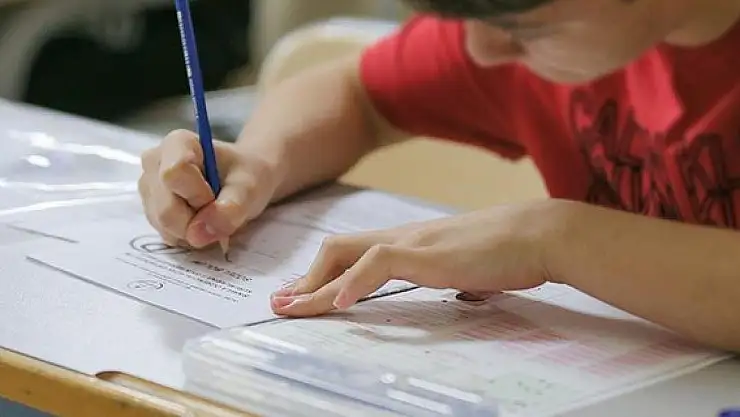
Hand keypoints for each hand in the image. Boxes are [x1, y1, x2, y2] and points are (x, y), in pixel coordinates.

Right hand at [138, 129, 278, 247]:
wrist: (242, 180)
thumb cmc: (247, 175)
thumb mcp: (250, 188)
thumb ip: (230, 209)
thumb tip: (198, 234)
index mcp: (176, 143)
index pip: (173, 175)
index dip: (197, 196)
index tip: (217, 197)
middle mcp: (154, 163)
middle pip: (165, 209)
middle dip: (197, 221)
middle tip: (219, 211)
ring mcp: (148, 187)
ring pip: (164, 226)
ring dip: (193, 230)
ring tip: (212, 213)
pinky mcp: (150, 209)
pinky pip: (166, 234)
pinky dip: (188, 235)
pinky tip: (201, 220)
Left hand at [270, 200, 566, 316]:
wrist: (539, 234)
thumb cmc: (509, 253)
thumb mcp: (471, 270)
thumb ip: (458, 279)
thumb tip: (464, 294)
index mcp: (410, 243)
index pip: (354, 252)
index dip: (324, 275)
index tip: (303, 296)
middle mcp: (403, 238)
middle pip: (337, 248)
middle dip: (306, 279)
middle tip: (282, 304)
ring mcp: (412, 243)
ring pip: (346, 255)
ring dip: (316, 287)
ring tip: (292, 309)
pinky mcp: (427, 254)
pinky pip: (379, 263)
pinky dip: (354, 283)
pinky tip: (339, 304)